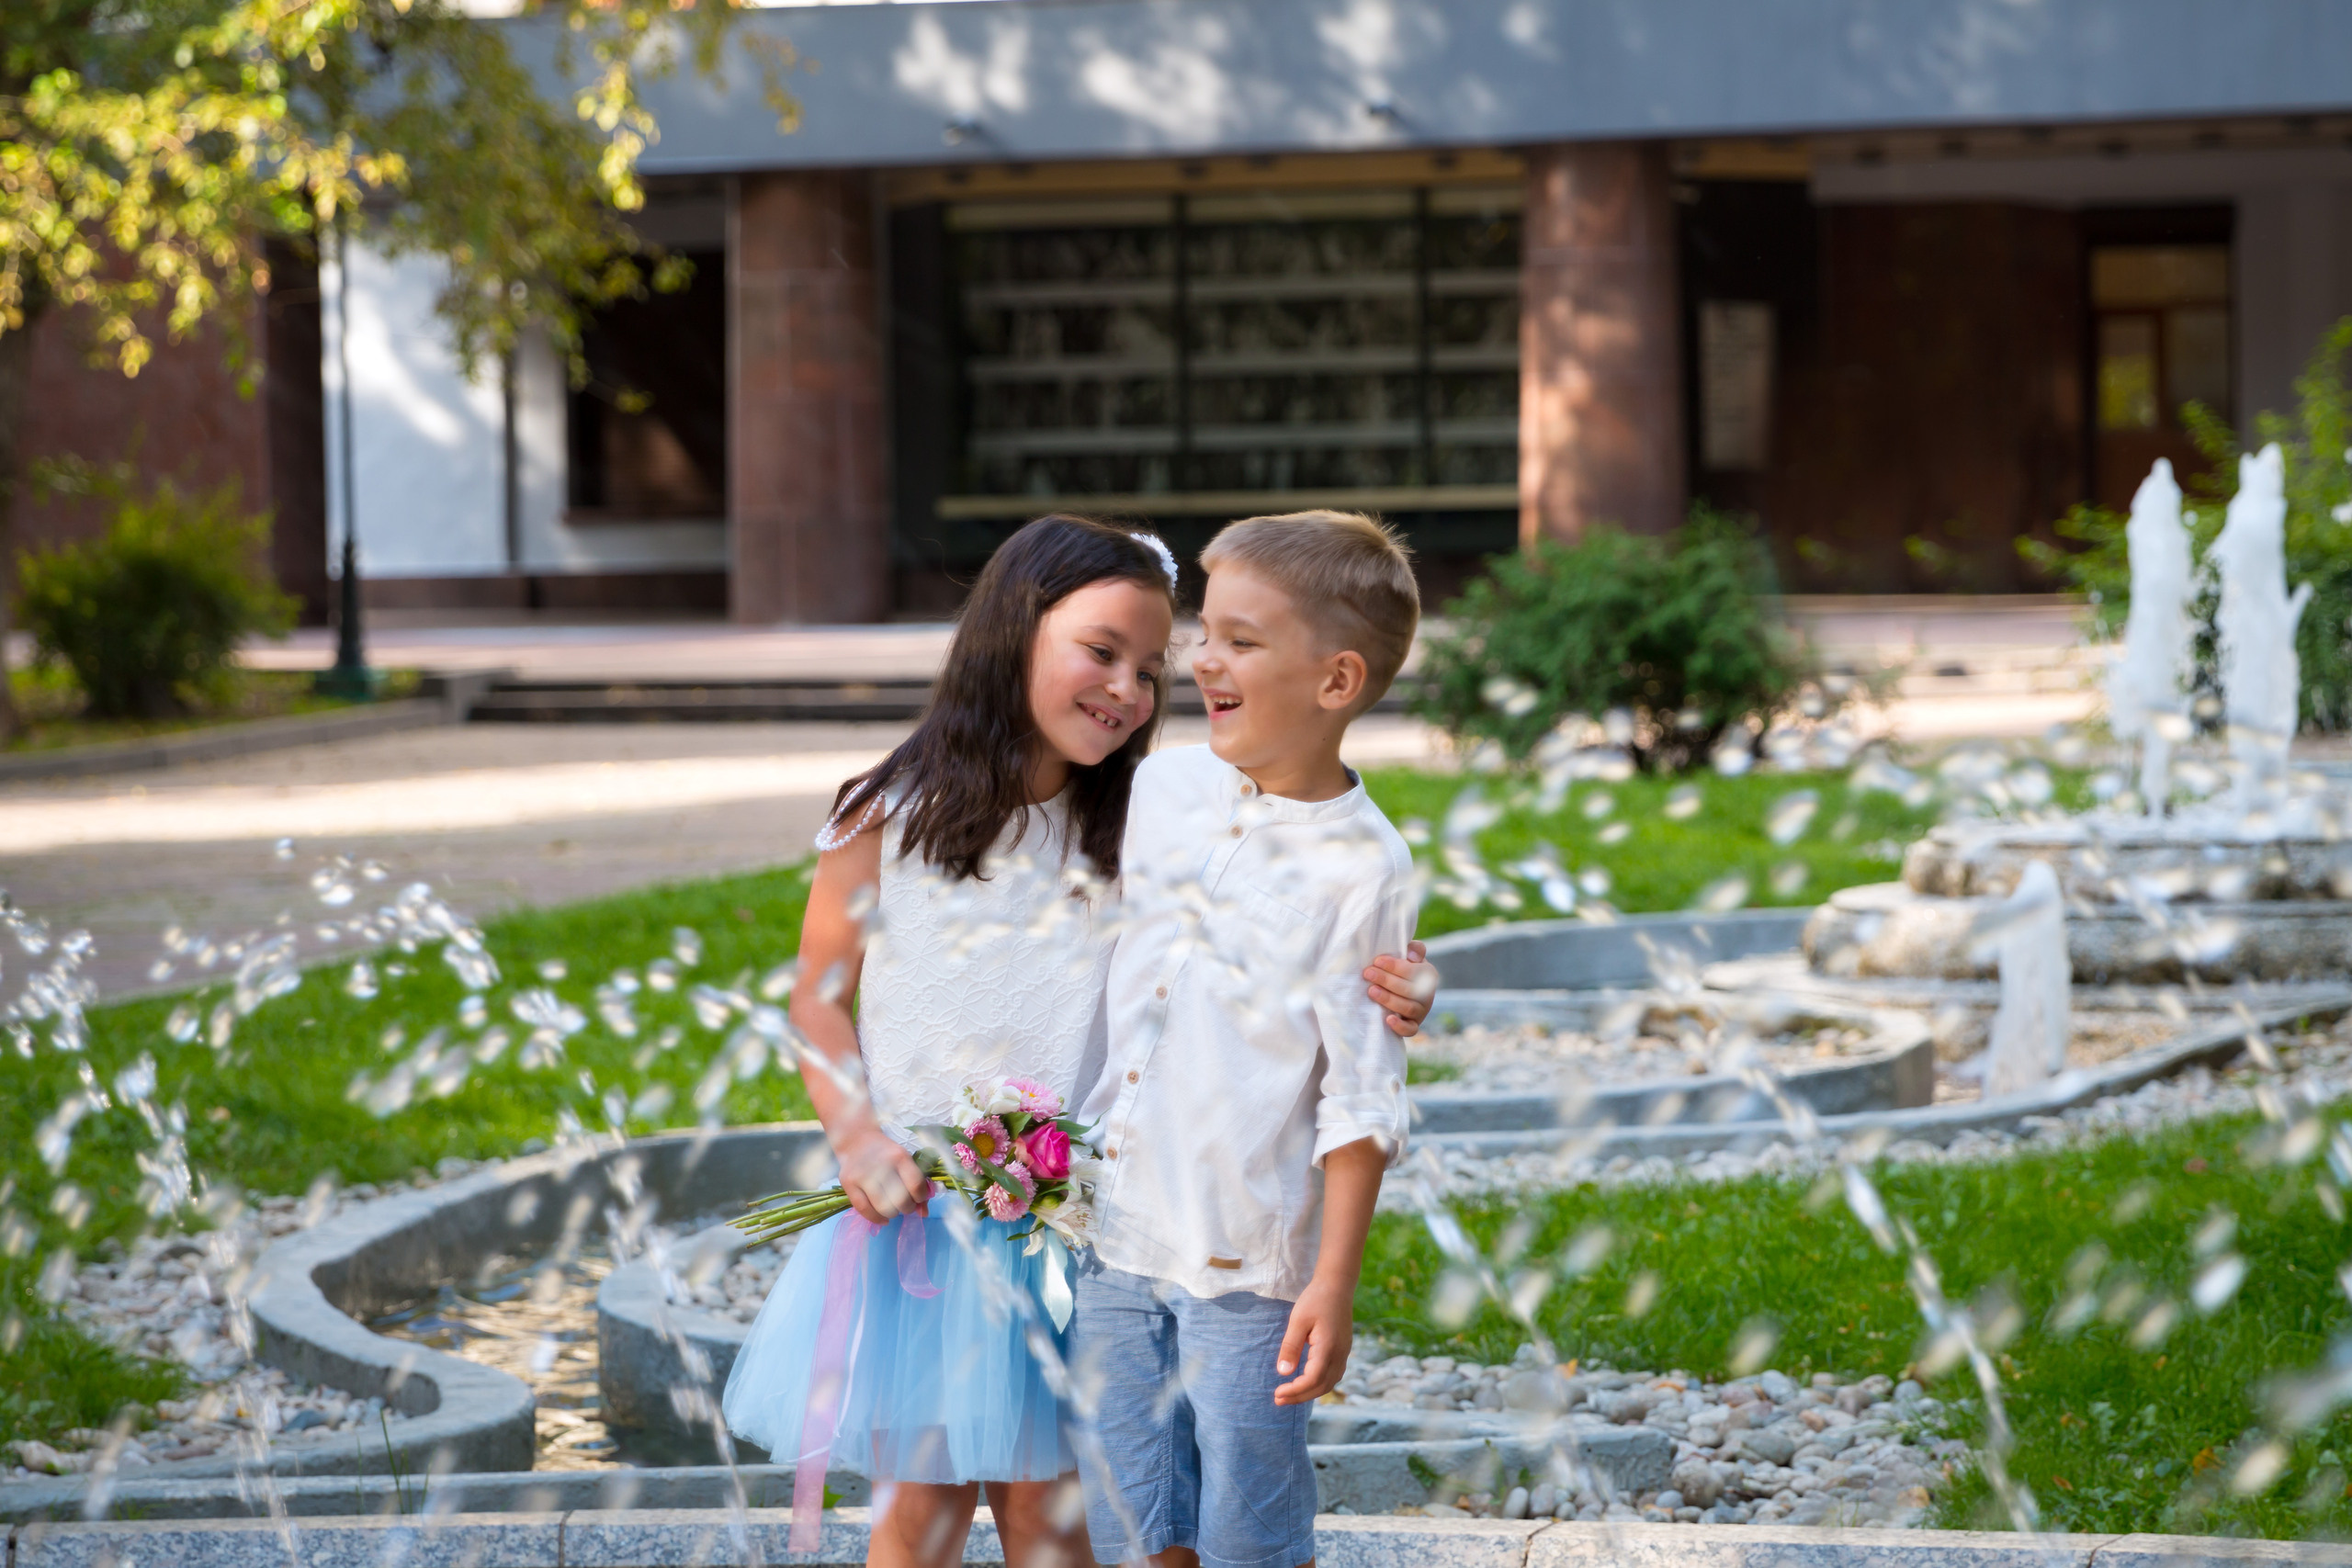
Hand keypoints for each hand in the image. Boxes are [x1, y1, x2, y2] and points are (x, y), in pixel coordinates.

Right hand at [834, 1124, 932, 1225]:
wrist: (857, 1140)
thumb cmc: (886, 1153)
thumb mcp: (904, 1161)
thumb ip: (917, 1185)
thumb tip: (924, 1213)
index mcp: (899, 1156)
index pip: (915, 1184)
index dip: (920, 1197)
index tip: (918, 1198)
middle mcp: (881, 1165)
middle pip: (900, 1199)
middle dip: (907, 1208)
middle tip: (905, 1205)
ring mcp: (862, 1175)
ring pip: (883, 1207)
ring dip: (892, 1213)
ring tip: (893, 1209)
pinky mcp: (848, 1183)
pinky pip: (864, 1209)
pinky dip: (876, 1218)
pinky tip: (883, 1218)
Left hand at [1273, 1275, 1354, 1404]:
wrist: (1337, 1286)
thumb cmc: (1315, 1300)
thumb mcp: (1298, 1321)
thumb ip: (1291, 1347)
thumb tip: (1283, 1373)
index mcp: (1328, 1348)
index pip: (1312, 1380)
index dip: (1295, 1390)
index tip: (1277, 1393)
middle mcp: (1339, 1355)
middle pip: (1321, 1386)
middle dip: (1300, 1396)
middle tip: (1278, 1400)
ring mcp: (1344, 1354)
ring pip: (1329, 1383)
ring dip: (1310, 1393)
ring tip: (1290, 1395)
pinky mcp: (1343, 1351)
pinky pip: (1333, 1375)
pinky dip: (1319, 1385)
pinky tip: (1306, 1383)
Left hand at [1362, 939, 1436, 1036]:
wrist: (1400, 989)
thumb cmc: (1402, 969)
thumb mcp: (1409, 956)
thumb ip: (1415, 949)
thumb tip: (1411, 956)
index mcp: (1428, 974)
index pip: (1413, 971)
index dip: (1395, 966)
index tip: (1377, 961)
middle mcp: (1427, 994)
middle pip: (1409, 989)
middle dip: (1387, 980)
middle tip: (1368, 973)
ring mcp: (1421, 1011)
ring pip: (1408, 1008)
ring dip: (1389, 999)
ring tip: (1371, 991)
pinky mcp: (1413, 1026)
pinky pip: (1410, 1030)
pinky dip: (1400, 1026)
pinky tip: (1388, 1020)